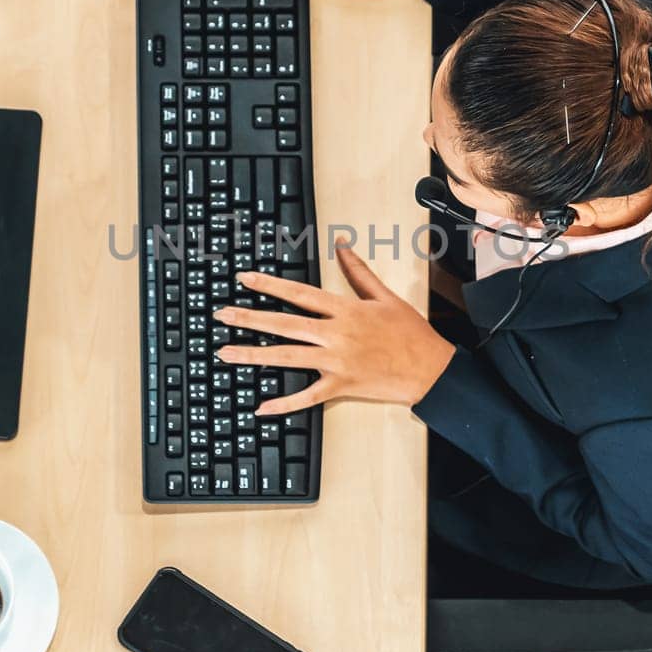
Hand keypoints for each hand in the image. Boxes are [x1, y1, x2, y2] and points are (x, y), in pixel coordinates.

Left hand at [213, 244, 455, 414]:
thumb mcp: (385, 296)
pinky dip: (283, 404)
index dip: (269, 285)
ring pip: (287, 358)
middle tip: (221, 315)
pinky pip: (306, 397)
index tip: (245, 279)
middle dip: (249, 318)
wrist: (430, 370)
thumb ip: (358, 271)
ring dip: (253, 355)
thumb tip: (342, 244)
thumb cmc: (410, 333)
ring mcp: (336, 362)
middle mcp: (336, 335)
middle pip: (284, 325)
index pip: (299, 294)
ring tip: (226, 353)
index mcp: (345, 310)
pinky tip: (261, 407)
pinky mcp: (341, 386)